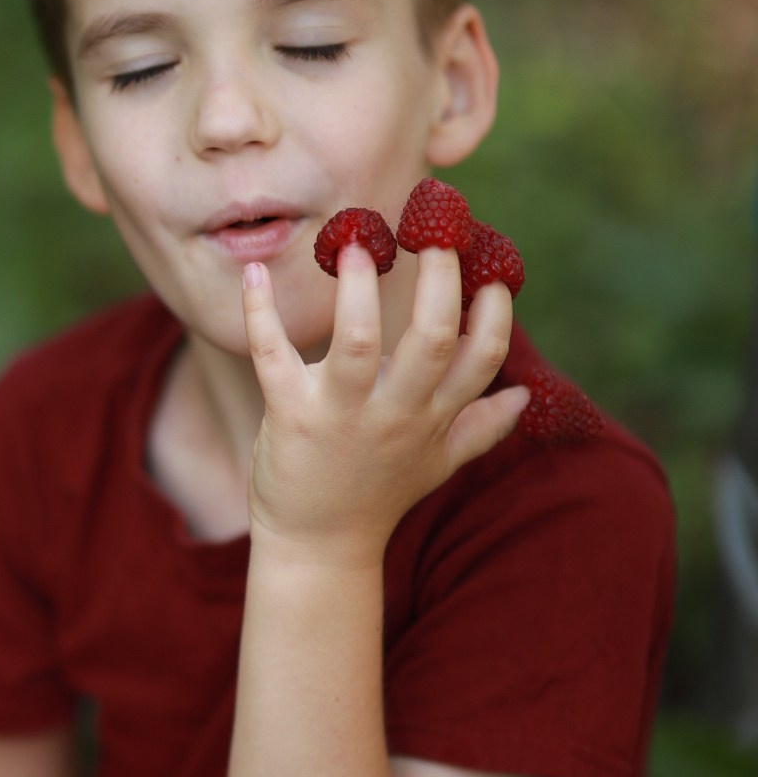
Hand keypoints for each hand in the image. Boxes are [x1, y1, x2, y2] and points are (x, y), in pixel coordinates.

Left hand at [241, 246, 526, 562]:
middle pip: (432, 339)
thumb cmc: (377, 495)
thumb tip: (524, 395)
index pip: (482, 356)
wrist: (318, 546)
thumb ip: (481, 426)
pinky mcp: (289, 416)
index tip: (491, 265)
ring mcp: (341, 414)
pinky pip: (272, 357)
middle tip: (433, 230)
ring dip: (357, 289)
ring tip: (354, 242)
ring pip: (359, 343)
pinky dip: (259, 315)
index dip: (493, 308)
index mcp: (434, 415)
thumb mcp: (439, 463)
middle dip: (439, 280)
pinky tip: (251, 276)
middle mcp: (395, 412)